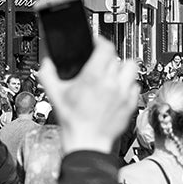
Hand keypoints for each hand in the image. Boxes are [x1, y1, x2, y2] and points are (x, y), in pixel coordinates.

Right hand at [37, 38, 138, 155]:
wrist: (86, 142)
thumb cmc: (72, 121)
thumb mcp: (54, 94)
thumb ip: (47, 73)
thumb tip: (47, 61)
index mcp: (94, 77)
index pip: (106, 47)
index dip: (100, 41)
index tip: (96, 42)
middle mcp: (112, 83)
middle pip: (118, 56)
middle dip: (108, 57)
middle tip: (100, 63)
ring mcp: (124, 94)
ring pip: (131, 68)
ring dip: (122, 69)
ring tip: (113, 74)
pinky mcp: (131, 104)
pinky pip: (135, 86)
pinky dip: (128, 85)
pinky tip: (117, 90)